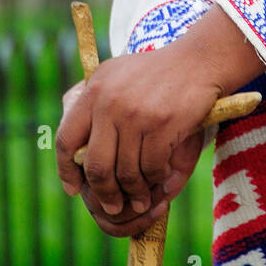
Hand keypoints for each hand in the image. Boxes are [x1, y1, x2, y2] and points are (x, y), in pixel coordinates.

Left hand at [56, 5, 263, 229]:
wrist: (198, 59)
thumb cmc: (157, 73)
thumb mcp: (118, 76)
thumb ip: (94, 108)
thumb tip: (76, 156)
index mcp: (95, 89)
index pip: (67, 139)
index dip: (66, 170)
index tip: (74, 188)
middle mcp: (110, 101)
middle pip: (96, 165)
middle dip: (104, 193)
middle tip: (113, 206)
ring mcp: (136, 113)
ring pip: (125, 172)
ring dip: (134, 192)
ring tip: (141, 199)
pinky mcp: (162, 124)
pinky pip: (151, 168)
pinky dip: (155, 179)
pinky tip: (160, 178)